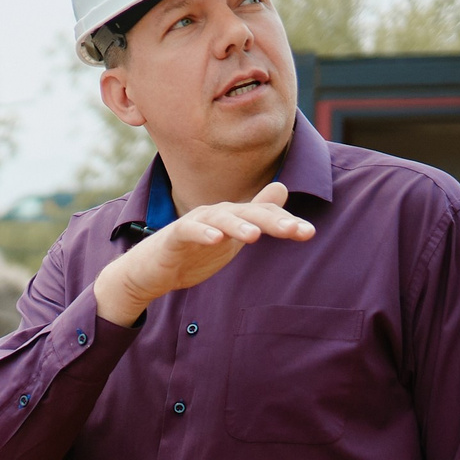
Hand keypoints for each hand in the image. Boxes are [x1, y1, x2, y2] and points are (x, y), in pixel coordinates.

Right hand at [93, 182, 316, 326]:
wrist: (151, 272)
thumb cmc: (192, 253)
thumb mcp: (232, 235)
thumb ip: (256, 214)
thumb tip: (282, 188)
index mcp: (232, 217)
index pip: (263, 215)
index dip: (286, 222)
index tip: (308, 233)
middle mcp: (216, 214)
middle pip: (247, 212)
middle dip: (271, 220)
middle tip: (293, 231)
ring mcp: (194, 223)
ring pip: (220, 219)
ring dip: (237, 225)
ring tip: (255, 236)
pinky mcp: (173, 237)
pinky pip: (188, 231)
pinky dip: (202, 233)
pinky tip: (215, 240)